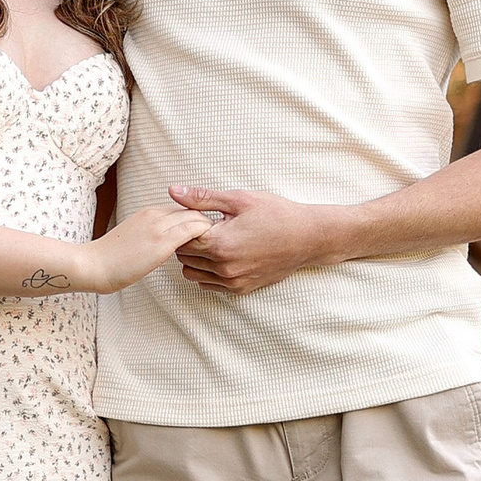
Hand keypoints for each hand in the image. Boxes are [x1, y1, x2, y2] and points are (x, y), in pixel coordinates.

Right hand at [70, 202, 209, 292]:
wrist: (92, 265)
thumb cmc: (109, 259)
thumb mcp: (132, 239)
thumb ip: (150, 237)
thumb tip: (165, 246)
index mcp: (148, 213)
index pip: (183, 210)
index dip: (198, 220)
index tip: (210, 233)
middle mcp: (155, 214)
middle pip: (193, 210)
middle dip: (210, 222)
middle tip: (224, 237)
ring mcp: (159, 226)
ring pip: (196, 218)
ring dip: (211, 229)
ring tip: (223, 243)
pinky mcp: (162, 242)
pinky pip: (194, 231)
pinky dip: (207, 236)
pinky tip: (214, 249)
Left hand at [171, 184, 345, 295]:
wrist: (307, 237)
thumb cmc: (276, 214)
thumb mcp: (239, 200)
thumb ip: (202, 198)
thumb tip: (173, 191)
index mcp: (219, 244)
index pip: (181, 239)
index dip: (185, 225)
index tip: (198, 216)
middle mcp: (223, 267)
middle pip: (184, 256)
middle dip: (188, 241)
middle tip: (206, 226)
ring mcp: (232, 281)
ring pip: (192, 273)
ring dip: (196, 258)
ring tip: (214, 240)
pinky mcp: (240, 289)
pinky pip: (208, 284)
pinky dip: (208, 271)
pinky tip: (222, 255)